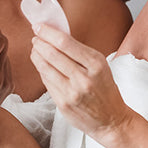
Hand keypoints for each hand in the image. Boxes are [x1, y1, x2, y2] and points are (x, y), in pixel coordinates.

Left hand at [29, 23, 132, 146]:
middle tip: (35, 37)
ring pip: (46, 68)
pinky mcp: (63, 104)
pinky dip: (42, 71)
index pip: (65, 42)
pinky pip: (47, 82)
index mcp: (96, 64)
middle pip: (52, 54)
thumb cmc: (105, 89)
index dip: (48, 32)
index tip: (39, 26)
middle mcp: (84, 78)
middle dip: (39, 42)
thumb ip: (80, 52)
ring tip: (35, 50)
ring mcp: (72, 92)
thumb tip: (56, 35)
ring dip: (36, 56)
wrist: (112, 120)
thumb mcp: (100, 66)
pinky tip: (42, 66)